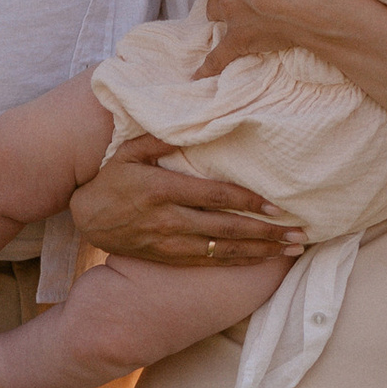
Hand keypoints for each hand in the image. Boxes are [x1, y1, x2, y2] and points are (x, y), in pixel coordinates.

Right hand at [66, 131, 302, 266]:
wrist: (88, 218)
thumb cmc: (112, 179)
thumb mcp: (129, 151)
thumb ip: (161, 139)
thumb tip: (195, 124)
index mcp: (162, 190)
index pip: (214, 197)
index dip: (247, 202)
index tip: (276, 206)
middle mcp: (168, 220)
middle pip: (225, 228)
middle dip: (265, 232)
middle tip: (298, 232)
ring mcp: (169, 244)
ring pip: (222, 250)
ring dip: (259, 251)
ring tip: (291, 249)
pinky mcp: (169, 258)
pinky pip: (209, 263)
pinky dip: (238, 262)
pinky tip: (261, 260)